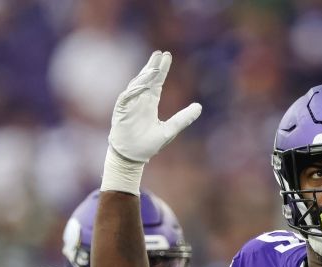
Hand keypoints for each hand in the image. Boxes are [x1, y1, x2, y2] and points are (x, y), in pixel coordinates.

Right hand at [101, 50, 202, 194]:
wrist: (133, 157)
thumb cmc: (148, 144)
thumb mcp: (170, 129)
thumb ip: (183, 118)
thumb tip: (199, 107)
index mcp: (150, 103)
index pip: (157, 82)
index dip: (161, 70)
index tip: (166, 56)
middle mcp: (140, 101)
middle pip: (147, 79)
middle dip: (152, 66)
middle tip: (160, 53)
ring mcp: (130, 105)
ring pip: (137, 85)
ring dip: (145, 76)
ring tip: (154, 66)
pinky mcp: (121, 111)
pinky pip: (127, 97)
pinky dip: (134, 91)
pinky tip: (142, 85)